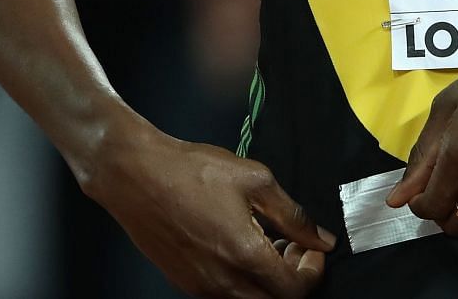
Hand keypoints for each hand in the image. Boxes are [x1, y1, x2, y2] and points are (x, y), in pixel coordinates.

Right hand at [81, 124, 334, 297]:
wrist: (136, 175)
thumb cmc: (190, 171)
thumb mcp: (254, 180)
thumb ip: (293, 214)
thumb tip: (321, 237)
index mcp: (245, 254)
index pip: (296, 289)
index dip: (312, 270)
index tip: (312, 247)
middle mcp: (223, 280)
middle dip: (292, 281)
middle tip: (293, 248)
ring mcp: (201, 286)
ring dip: (266, 283)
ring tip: (266, 245)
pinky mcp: (184, 283)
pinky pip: (223, 295)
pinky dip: (241, 280)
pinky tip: (238, 247)